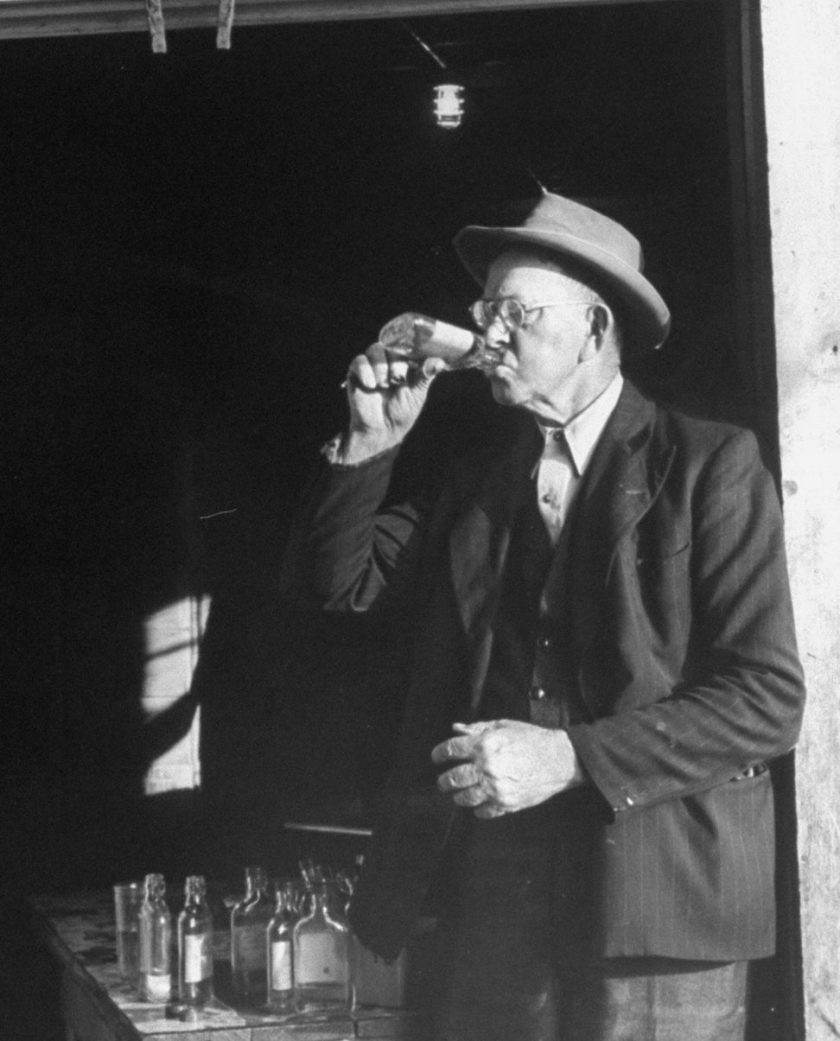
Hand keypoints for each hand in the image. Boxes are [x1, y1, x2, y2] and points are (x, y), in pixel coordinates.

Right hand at [340, 343, 446, 462]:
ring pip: (375, 349)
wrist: (381, 431)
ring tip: (383, 385)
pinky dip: (365, 370)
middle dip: (396, 363)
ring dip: (381, 367)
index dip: (412, 347)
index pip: (408, 345)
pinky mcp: (356, 373)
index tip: (415, 358)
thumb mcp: (417, 394)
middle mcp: (389, 361)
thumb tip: (439, 362)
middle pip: (392, 345)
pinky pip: (359, 361)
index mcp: (405, 363)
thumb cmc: (401, 413)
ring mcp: (372, 366)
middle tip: (397, 381)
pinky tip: (371, 385)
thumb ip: (425, 376)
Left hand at [431, 719, 584, 818]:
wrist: (560, 759)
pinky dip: (477, 808)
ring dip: (457, 796)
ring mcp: (496, 788)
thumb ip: (477, 728)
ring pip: (463, 798)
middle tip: (443, 781)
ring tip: (458, 793)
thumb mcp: (504, 726)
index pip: (450, 750)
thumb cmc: (532, 739)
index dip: (438, 754)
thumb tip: (456, 729)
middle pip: (452, 778)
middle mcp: (487, 767)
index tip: (436, 758)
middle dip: (444, 780)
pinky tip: (479, 802)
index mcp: (484, 745)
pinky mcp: (506, 804)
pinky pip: (482, 811)